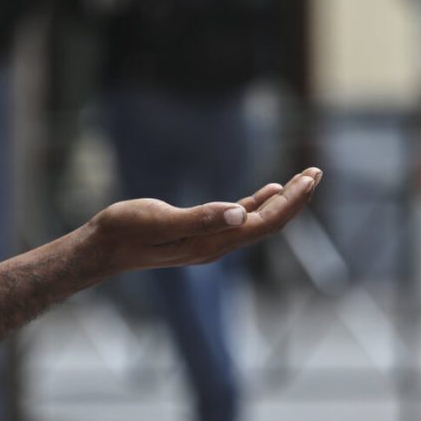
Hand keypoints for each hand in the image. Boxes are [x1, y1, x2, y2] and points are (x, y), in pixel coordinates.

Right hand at [89, 167, 322, 272]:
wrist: (104, 247)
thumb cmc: (126, 230)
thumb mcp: (161, 220)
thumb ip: (200, 219)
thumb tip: (240, 214)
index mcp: (213, 243)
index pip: (265, 223)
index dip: (292, 202)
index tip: (310, 178)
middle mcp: (218, 245)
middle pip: (269, 224)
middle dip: (296, 199)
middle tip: (317, 172)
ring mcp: (210, 241)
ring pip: (258, 220)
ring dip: (283, 201)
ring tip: (304, 179)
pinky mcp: (199, 232)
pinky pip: (240, 218)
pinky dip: (259, 203)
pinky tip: (269, 191)